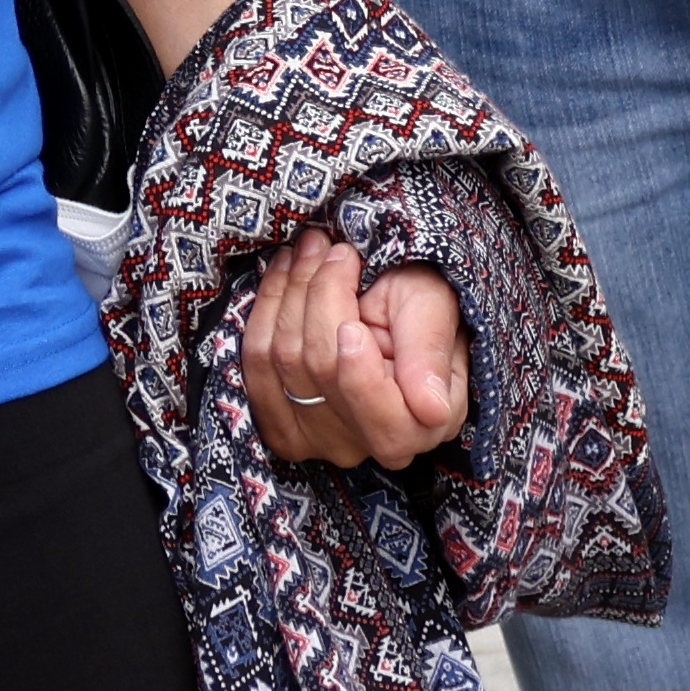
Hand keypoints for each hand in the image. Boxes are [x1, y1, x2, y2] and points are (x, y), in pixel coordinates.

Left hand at [241, 233, 474, 466]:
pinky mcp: (284, 427)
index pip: (387, 424)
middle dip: (319, 297)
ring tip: (308, 250)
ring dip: (289, 293)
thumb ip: (430, 351)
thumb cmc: (416, 299)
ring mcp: (323, 441)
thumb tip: (430, 408)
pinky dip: (265, 312)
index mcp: (423, 425)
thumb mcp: (433, 305)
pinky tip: (283, 277)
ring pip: (284, 364)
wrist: (381, 297)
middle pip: (323, 374)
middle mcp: (372, 443)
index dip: (361, 380)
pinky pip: (256, 369)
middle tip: (328, 247)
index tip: (351, 327)